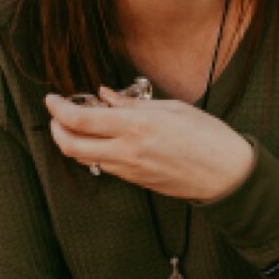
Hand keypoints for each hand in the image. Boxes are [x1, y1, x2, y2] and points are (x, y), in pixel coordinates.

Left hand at [44, 89, 255, 200]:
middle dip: (56, 129)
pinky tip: (103, 139)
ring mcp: (130, 170)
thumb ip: (133, 104)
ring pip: (85, 158)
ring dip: (73, 142)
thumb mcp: (172, 108)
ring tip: (79, 125)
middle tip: (57, 115)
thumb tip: (105, 97)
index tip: (51, 99)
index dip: (58, 109)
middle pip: (71, 145)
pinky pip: (105, 166)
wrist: (227, 175)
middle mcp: (127, 151)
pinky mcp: (136, 181)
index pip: (80, 120)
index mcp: (136, 126)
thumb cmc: (208, 136)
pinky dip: (94, 152)